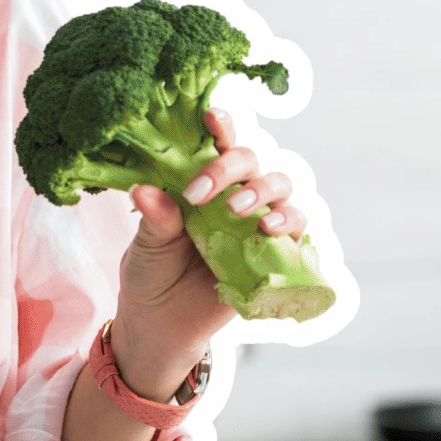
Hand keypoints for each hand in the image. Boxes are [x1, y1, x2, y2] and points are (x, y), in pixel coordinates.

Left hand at [113, 107, 305, 395]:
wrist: (162, 325)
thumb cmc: (152, 274)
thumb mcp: (147, 246)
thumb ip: (155, 219)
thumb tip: (145, 190)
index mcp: (199, 184)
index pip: (215, 145)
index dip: (220, 126)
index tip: (211, 116)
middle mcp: (231, 196)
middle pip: (251, 161)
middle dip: (231, 167)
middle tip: (201, 193)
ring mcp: (254, 223)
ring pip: (280, 188)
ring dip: (263, 192)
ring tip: (239, 211)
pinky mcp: (272, 253)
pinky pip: (296, 229)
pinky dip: (288, 223)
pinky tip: (267, 230)